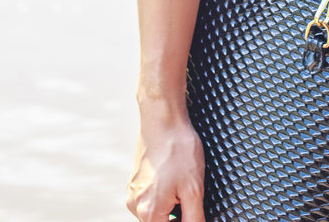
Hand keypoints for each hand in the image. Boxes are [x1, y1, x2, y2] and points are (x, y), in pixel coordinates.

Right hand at [125, 106, 205, 221]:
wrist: (163, 116)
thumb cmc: (178, 147)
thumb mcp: (194, 188)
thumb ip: (195, 218)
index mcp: (149, 212)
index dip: (186, 221)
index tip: (193, 209)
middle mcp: (136, 206)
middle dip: (179, 215)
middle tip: (189, 195)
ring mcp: (134, 193)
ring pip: (157, 212)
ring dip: (172, 205)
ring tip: (183, 182)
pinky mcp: (136, 181)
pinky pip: (151, 197)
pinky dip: (165, 193)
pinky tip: (175, 176)